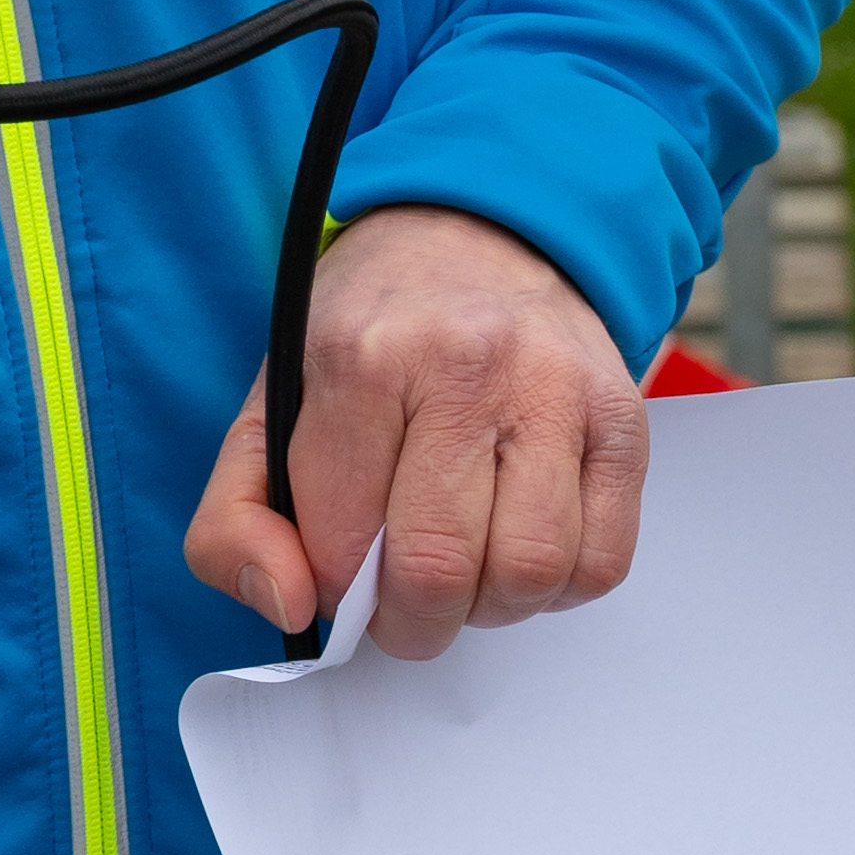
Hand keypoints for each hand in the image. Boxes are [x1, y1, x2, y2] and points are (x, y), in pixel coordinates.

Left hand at [183, 204, 646, 666]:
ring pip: (529, 574)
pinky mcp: (621, 421)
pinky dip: (555, 586)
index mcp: (360, 358)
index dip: (332, 585)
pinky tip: (517, 542)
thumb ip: (233, 522)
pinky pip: (601, 562)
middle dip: (408, 620)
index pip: (342, 544)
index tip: (338, 566)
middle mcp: (466, 365)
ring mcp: (555, 391)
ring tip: (463, 565)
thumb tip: (290, 607)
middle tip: (398, 597)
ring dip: (487, 606)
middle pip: (439, 571)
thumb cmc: (371, 336)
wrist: (479, 234)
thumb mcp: (268, 408)